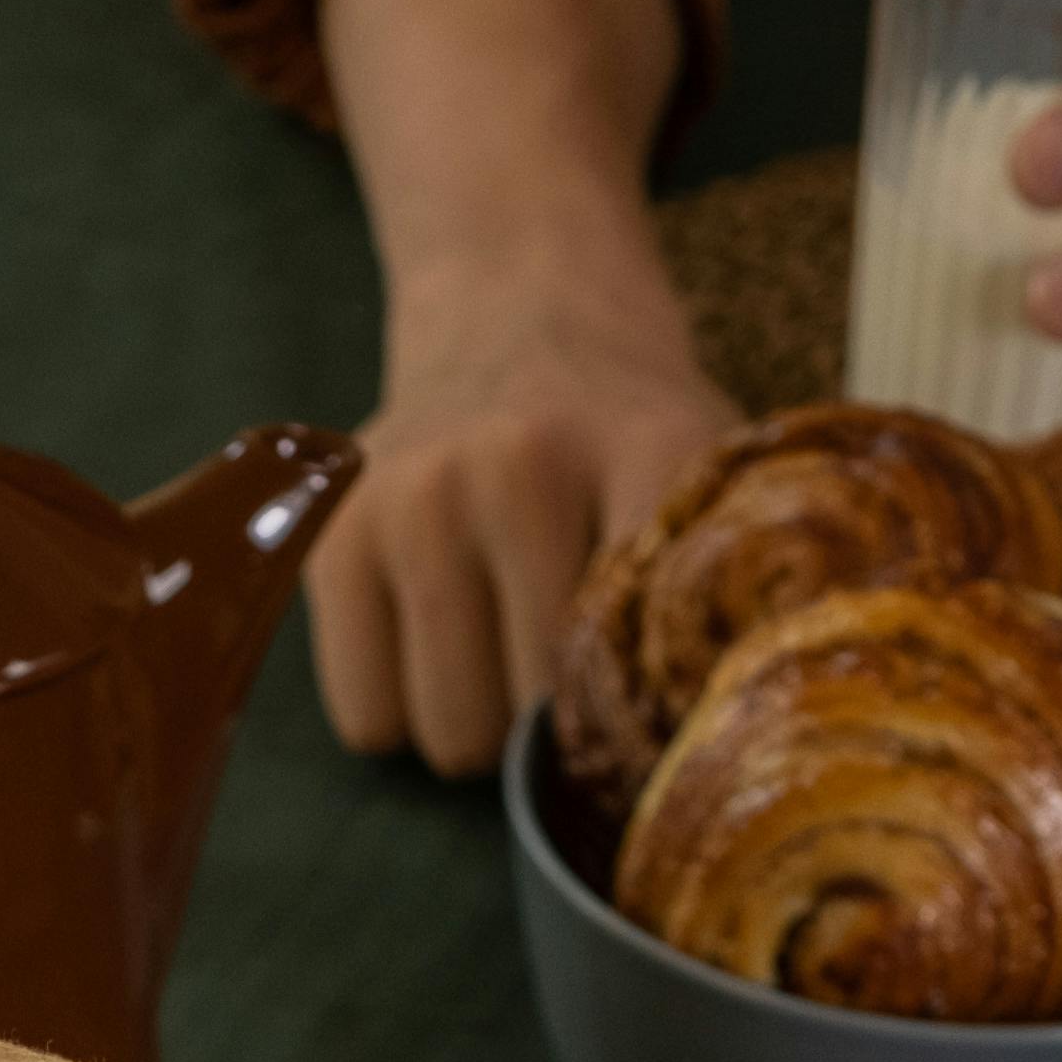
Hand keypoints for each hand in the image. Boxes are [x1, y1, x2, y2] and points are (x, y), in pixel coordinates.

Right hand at [307, 300, 733, 772]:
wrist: (518, 308)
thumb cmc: (623, 438)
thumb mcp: (708, 481)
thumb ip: (722, 597)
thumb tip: (705, 752)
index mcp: (647, 453)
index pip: (645, 667)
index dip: (639, 724)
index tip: (640, 718)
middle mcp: (521, 468)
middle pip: (535, 723)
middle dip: (547, 728)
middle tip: (561, 664)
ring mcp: (417, 499)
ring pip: (449, 735)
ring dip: (476, 724)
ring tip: (497, 650)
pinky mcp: (338, 535)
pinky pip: (368, 718)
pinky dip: (400, 710)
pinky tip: (433, 641)